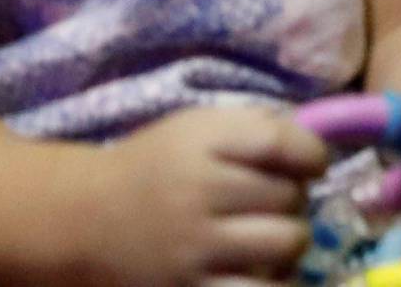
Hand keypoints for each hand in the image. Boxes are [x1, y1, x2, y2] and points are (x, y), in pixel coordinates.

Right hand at [93, 106, 327, 284]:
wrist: (87, 221)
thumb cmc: (152, 168)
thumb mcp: (192, 128)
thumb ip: (248, 128)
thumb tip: (312, 145)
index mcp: (199, 142)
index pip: (279, 141)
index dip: (312, 153)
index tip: (313, 163)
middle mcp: (199, 192)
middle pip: (288, 196)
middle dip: (295, 198)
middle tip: (278, 202)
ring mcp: (197, 250)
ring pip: (286, 244)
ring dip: (291, 241)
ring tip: (273, 236)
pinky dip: (274, 282)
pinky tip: (262, 271)